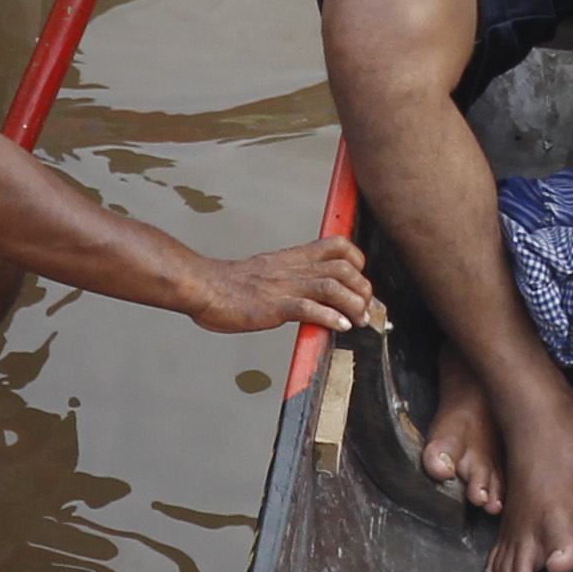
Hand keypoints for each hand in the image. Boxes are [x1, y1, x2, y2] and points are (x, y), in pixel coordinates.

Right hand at [190, 235, 375, 335]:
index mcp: (294, 257)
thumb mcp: (269, 270)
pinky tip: (339, 327)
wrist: (205, 287)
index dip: (357, 258)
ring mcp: (286, 287)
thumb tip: (309, 290)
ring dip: (353, 303)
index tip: (361, 276)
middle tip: (367, 307)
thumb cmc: (231, 283)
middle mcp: (295, 269)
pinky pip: (309, 309)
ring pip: (333, 286)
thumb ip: (291, 275)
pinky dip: (329, 317)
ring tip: (359, 320)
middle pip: (344, 268)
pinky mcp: (275, 307)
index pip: (337, 244)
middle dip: (363, 287)